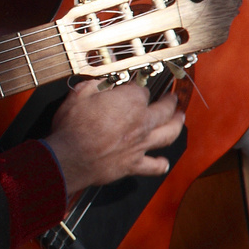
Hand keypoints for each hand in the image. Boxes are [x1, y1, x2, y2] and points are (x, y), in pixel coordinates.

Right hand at [44, 80, 184, 199]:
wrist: (69, 158)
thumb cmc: (73, 127)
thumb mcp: (79, 94)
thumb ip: (96, 85)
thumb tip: (103, 83)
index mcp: (130, 101)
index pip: (141, 90)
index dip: (136, 87)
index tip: (131, 86)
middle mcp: (142, 122)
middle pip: (164, 109)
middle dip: (169, 101)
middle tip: (171, 98)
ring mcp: (140, 144)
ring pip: (168, 134)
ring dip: (176, 124)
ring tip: (179, 119)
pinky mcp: (134, 164)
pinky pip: (154, 165)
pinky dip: (161, 163)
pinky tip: (164, 161)